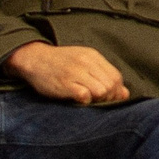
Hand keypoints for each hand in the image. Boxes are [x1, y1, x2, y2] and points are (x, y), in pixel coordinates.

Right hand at [2, 42, 128, 104]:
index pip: (116, 77)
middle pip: (111, 85)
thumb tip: (125, 94)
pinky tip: (78, 101)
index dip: (116, 91)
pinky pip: (85, 96)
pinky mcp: (64, 84)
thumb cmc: (59, 64)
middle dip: (109, 98)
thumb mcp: (83, 63)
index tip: (108, 97)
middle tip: (98, 102)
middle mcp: (86, 63)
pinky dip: (85, 102)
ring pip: (102, 91)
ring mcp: (75, 72)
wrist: (33, 59)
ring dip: (98, 100)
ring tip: (88, 101)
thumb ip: (104, 75)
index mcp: (93, 56)